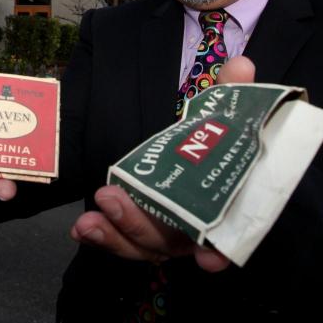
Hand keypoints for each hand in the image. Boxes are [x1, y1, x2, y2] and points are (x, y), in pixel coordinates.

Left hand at [68, 56, 256, 271]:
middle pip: (170, 242)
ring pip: (143, 246)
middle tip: (109, 197)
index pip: (227, 240)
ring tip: (85, 222)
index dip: (219, 252)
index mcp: (226, 209)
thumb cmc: (219, 140)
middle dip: (138, 225)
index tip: (208, 258)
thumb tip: (241, 64)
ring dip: (113, 235)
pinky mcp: (141, 231)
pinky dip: (103, 237)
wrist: (198, 151)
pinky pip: (123, 240)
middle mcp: (197, 230)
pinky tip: (81, 229)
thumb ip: (232, 93)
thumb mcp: (225, 114)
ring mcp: (167, 235)